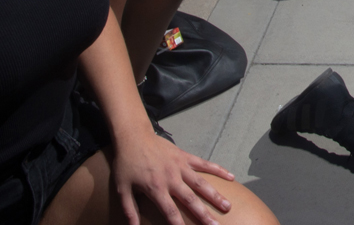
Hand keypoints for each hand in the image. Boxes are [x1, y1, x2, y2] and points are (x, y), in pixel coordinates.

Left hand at [111, 129, 234, 224]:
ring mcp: (181, 166)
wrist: (133, 137)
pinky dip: (218, 170)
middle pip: (191, 200)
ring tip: (227, 206)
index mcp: (156, 188)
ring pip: (201, 183)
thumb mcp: (122, 189)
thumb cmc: (127, 163)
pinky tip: (231, 177)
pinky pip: (204, 164)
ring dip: (215, 195)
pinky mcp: (185, 156)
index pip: (170, 211)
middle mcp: (171, 178)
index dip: (178, 224)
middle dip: (204, 214)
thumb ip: (129, 209)